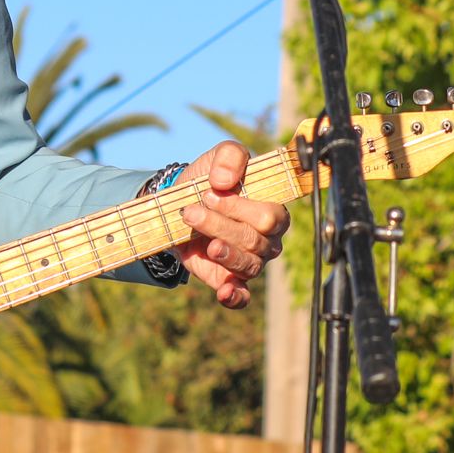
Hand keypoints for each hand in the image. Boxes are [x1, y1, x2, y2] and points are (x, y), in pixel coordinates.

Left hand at [174, 140, 289, 308]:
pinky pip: (241, 295)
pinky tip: (223, 293)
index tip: (209, 192)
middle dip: (220, 225)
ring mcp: (250, 260)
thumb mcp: (220, 156)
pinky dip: (234, 296)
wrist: (181, 200)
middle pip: (254, 240)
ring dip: (224, 253)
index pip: (269, 216)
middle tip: (192, 212)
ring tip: (205, 243)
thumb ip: (230, 157)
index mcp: (272, 210)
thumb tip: (225, 180)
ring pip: (248, 264)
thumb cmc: (210, 179)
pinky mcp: (228, 277)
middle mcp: (267, 239)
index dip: (239, 207)